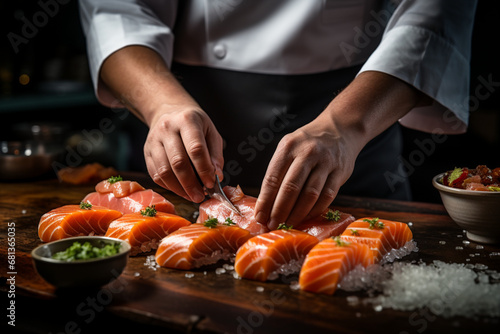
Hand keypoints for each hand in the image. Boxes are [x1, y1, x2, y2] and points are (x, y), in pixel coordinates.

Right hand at [144, 107, 223, 202]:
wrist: (169, 112)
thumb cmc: (195, 125)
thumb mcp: (211, 132)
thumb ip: (216, 155)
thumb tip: (217, 176)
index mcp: (187, 120)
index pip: (195, 149)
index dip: (204, 169)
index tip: (211, 183)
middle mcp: (167, 129)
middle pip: (178, 162)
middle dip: (191, 184)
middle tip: (201, 196)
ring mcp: (154, 141)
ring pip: (164, 171)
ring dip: (179, 189)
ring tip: (192, 196)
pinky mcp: (146, 152)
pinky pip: (156, 175)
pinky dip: (170, 187)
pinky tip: (181, 190)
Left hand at [254, 113, 360, 228]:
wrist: (340, 129)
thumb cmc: (307, 143)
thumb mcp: (289, 147)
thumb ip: (279, 170)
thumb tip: (266, 203)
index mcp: (288, 147)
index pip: (272, 178)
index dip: (265, 201)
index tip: (259, 216)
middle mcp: (307, 153)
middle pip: (290, 188)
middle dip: (279, 211)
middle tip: (272, 225)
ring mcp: (325, 162)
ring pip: (309, 195)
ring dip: (297, 214)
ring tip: (288, 224)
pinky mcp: (340, 172)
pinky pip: (327, 196)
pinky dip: (315, 210)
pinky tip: (306, 216)